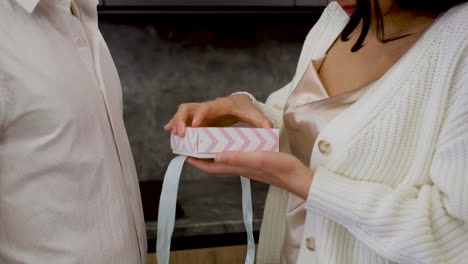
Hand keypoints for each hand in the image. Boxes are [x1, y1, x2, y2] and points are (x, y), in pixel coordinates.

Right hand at [164, 94, 272, 136]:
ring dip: (175, 123)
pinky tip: (170, 134)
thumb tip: (270, 129)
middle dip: (181, 119)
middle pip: (188, 108)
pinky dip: (175, 126)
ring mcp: (199, 113)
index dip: (200, 115)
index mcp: (219, 105)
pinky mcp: (197, 119)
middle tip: (179, 133)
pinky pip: (183, 121)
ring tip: (173, 135)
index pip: (207, 107)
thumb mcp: (253, 113)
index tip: (196, 125)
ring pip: (182, 114)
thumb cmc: (245, 108)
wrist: (239, 102)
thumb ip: (261, 120)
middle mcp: (206, 107)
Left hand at [187, 151, 313, 199]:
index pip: (212, 166)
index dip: (197, 162)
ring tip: (209, 140)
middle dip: (203, 156)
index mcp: (238, 167)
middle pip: (217, 163)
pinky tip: (234, 142)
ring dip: (216, 152)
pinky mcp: (257, 163)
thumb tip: (215, 156)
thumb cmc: (281, 168)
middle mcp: (241, 168)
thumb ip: (238, 157)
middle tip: (194, 144)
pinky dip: (230, 149)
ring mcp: (249, 166)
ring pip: (227, 160)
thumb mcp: (258, 158)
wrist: (299, 177)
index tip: (185, 154)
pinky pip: (238, 156)